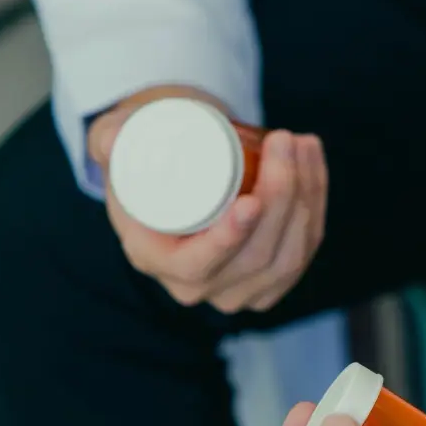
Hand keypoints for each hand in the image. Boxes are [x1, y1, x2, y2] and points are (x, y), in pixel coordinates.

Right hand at [89, 85, 328, 312]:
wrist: (175, 170)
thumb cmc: (144, 155)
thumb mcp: (115, 145)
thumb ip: (109, 137)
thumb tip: (116, 139)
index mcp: (157, 261)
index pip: (198, 266)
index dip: (229, 240)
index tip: (250, 200)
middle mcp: (201, 286)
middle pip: (257, 256)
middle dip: (283, 195)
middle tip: (283, 140)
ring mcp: (243, 287)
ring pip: (290, 253)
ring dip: (306, 195)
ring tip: (301, 143)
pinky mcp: (276, 275)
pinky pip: (306, 247)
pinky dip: (316, 204)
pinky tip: (313, 164)